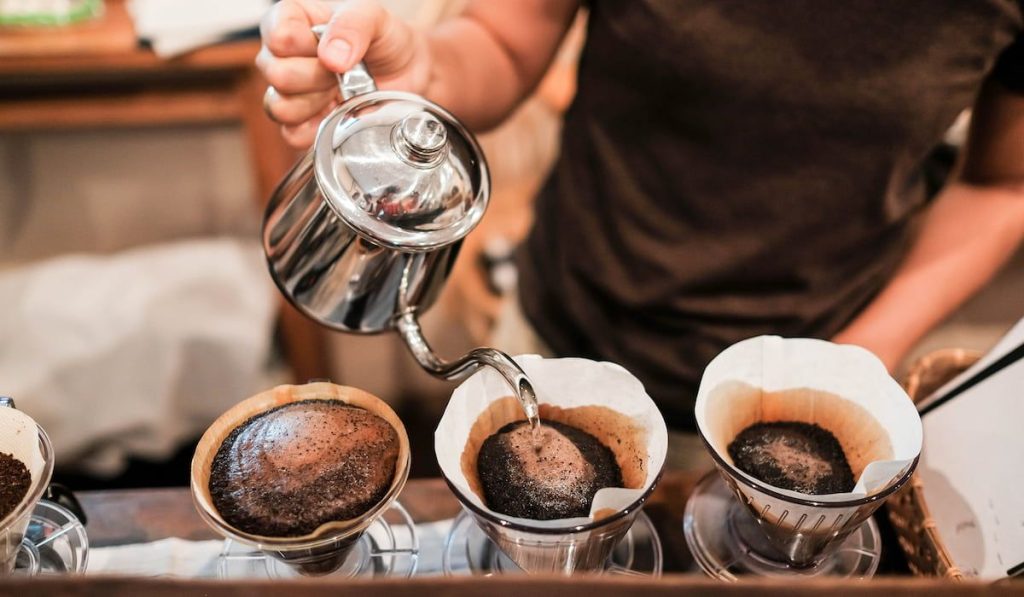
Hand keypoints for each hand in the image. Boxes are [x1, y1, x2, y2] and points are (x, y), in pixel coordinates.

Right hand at [257, 0, 430, 147]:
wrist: (408, 70)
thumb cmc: (384, 38)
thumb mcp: (375, 17)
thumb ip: (352, 25)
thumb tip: (331, 58)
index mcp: (290, 19)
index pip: (277, 37)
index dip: (307, 47)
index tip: (332, 47)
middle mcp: (282, 55)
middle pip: (276, 74)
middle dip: (317, 76)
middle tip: (344, 72)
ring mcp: (289, 92)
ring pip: (280, 107)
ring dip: (317, 102)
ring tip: (341, 91)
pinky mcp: (302, 124)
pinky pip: (293, 134)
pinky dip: (319, 129)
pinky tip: (338, 113)